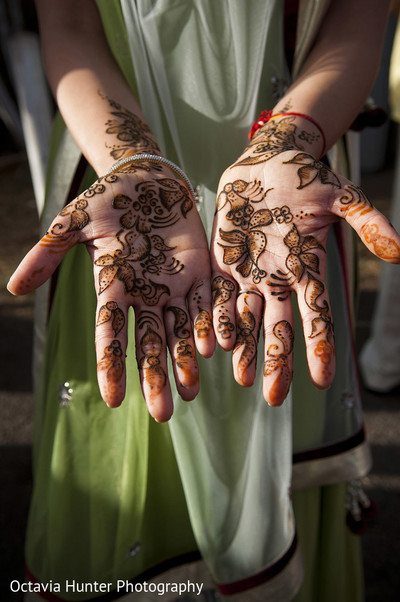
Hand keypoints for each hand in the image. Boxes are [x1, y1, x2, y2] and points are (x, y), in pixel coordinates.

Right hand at [8, 165, 214, 421]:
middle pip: (149, 342)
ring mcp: (172, 286)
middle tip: (162, 414)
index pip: (110, 333)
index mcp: (112, 286)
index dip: (112, 365)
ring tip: (191, 392)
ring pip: (180, 331)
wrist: (148, 178)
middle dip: (155, 376)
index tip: (113, 399)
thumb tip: (13, 288)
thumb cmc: (107, 197)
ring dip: (186, 361)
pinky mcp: (198, 273)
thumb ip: (48, 252)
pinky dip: (211, 325)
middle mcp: (143, 295)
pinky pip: (206, 304)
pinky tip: (216, 350)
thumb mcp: (73, 221)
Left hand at [211, 145, 399, 405]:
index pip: (317, 314)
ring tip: (242, 380)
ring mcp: (249, 273)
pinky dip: (217, 319)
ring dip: (244, 349)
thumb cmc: (306, 176)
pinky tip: (214, 345)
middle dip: (277, 361)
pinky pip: (220, 296)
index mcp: (307, 268)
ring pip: (247, 319)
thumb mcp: (341, 195)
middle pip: (279, 327)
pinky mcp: (223, 263)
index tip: (323, 379)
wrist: (264, 163)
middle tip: (275, 397)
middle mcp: (278, 279)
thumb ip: (367, 222)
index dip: (319, 345)